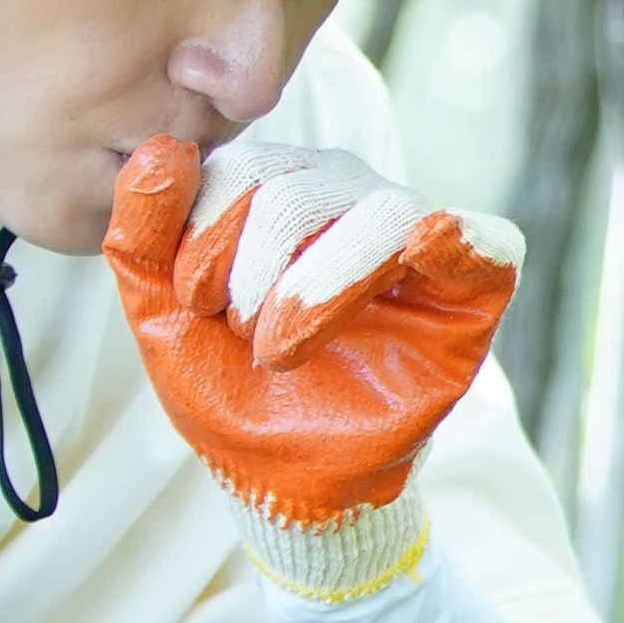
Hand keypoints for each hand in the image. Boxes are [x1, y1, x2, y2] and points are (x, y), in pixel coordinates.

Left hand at [109, 138, 520, 526]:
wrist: (283, 474)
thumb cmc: (229, 389)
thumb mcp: (161, 312)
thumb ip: (141, 231)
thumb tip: (162, 148)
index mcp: (281, 190)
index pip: (247, 165)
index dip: (208, 229)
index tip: (195, 302)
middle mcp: (352, 198)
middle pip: (303, 187)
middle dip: (254, 271)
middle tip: (244, 336)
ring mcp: (417, 233)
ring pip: (377, 214)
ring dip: (315, 288)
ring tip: (285, 350)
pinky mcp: (476, 283)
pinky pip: (482, 236)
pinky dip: (457, 238)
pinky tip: (425, 248)